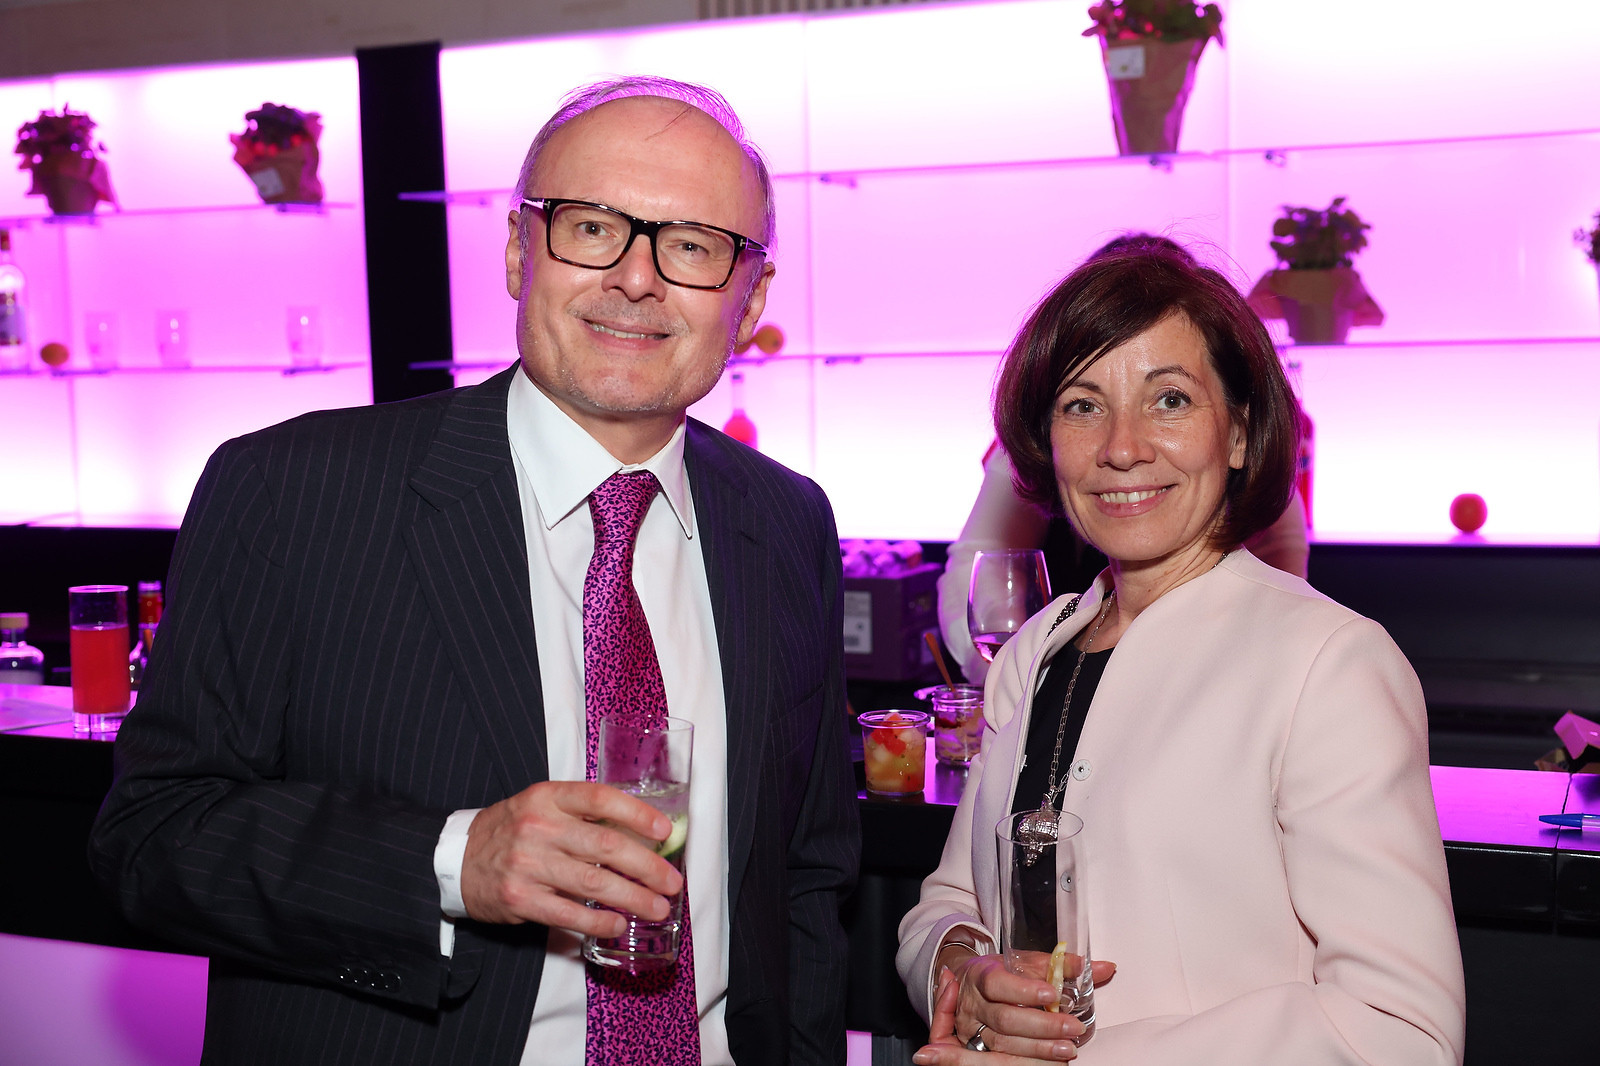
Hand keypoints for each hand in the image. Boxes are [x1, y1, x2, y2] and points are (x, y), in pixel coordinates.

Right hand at [460, 780, 682, 937]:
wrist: (457, 857)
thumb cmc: (513, 829)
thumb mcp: (542, 805)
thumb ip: (583, 814)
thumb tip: (642, 833)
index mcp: (548, 797)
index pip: (600, 799)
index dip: (637, 813)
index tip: (665, 831)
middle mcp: (539, 827)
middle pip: (605, 846)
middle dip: (647, 866)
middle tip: (671, 882)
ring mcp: (528, 864)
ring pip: (593, 883)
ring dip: (632, 898)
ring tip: (656, 908)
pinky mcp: (520, 898)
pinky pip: (568, 913)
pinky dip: (598, 922)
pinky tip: (617, 925)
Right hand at [912, 952, 1116, 1065]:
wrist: (966, 987)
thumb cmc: (1000, 973)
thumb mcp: (1024, 962)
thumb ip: (1061, 965)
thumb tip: (1105, 968)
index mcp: (982, 975)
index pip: (998, 984)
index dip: (1024, 991)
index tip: (1052, 994)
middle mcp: (974, 1005)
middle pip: (1005, 1020)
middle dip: (1042, 1026)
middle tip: (1073, 1028)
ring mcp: (973, 1031)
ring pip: (1004, 1045)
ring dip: (1038, 1050)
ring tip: (1067, 1050)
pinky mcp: (978, 1050)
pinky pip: (1001, 1062)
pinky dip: (1028, 1063)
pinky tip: (1051, 1063)